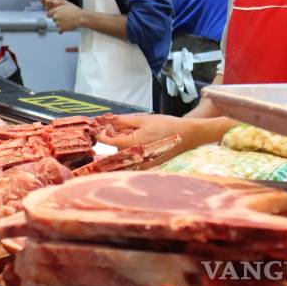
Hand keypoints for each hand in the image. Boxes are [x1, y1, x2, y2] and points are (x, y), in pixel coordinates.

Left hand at [46, 2, 85, 31]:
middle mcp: (55, 17)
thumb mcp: (66, 5)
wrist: (80, 17)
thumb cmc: (75, 10)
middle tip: (64, 18)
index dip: (51, 15)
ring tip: (67, 22)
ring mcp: (58, 23)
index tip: (54, 15)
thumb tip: (57, 1)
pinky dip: (62, 30)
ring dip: (60, 24)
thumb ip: (60, 4)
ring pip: (57, 25)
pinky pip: (59, 31)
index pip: (48, 14)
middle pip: (53, 19)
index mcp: (55, 10)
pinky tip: (66, 27)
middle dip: (57, 19)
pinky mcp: (62, 28)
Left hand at [104, 113, 235, 163]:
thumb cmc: (166, 125)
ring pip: (124, 158)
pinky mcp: (150, 166)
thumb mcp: (143, 119)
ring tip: (125, 135)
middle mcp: (137, 157)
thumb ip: (124, 121)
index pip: (110, 142)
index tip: (99, 131)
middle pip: (116, 151)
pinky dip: (130, 155)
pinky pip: (134, 163)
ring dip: (120, 148)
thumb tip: (110, 122)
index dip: (102, 136)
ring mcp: (143, 163)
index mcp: (133, 144)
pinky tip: (134, 145)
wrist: (187, 135)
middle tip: (113, 129)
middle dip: (112, 140)